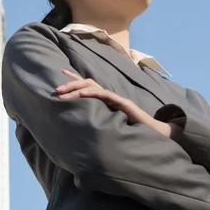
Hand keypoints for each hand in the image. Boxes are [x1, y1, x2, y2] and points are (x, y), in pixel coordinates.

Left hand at [56, 69, 171, 136]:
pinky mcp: (124, 103)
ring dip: (77, 89)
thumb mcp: (110, 126)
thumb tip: (80, 128)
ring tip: (63, 93)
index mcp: (106, 101)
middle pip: (88, 83)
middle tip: (56, 89)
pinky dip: (93, 93)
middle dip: (71, 84)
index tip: (61, 76)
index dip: (75, 80)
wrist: (153, 133)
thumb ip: (99, 122)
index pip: (88, 87)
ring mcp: (117, 98)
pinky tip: (82, 93)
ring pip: (94, 87)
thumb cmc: (132, 130)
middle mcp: (110, 96)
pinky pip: (106, 95)